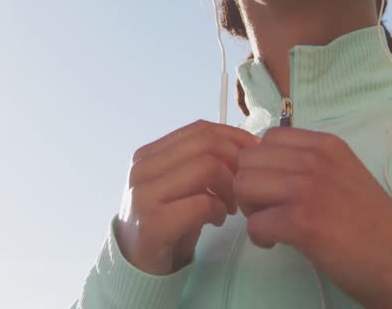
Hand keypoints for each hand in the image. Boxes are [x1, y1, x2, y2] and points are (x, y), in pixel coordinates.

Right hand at [116, 119, 260, 274]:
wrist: (137, 263)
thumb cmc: (166, 220)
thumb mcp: (178, 184)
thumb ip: (199, 161)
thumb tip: (246, 145)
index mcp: (148, 154)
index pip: (200, 129)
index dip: (234, 137)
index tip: (254, 154)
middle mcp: (143, 168)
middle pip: (206, 144)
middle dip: (236, 161)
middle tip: (244, 184)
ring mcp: (146, 194)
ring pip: (207, 167)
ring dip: (230, 187)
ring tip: (231, 206)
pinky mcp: (155, 222)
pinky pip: (203, 202)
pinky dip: (220, 210)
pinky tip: (218, 220)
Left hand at [234, 127, 391, 308]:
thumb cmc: (376, 225)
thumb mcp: (345, 176)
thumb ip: (311, 166)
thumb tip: (267, 168)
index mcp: (327, 145)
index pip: (268, 137)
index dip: (262, 164)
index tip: (273, 187)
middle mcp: (315, 159)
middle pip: (249, 161)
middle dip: (250, 187)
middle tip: (268, 210)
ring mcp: (308, 188)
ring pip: (244, 185)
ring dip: (251, 210)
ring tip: (273, 226)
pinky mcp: (302, 221)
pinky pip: (254, 223)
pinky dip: (260, 237)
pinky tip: (279, 243)